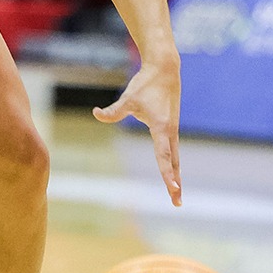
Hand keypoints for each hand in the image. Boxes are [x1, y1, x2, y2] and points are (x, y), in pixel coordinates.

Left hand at [93, 58, 182, 205]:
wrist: (165, 70)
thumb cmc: (146, 84)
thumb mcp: (128, 99)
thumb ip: (113, 111)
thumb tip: (96, 113)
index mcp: (161, 128)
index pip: (164, 156)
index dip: (167, 173)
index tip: (172, 187)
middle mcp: (170, 132)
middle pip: (174, 163)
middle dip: (175, 183)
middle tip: (177, 203)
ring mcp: (172, 130)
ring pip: (175, 159)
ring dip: (177, 177)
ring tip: (177, 195)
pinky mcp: (171, 128)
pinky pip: (173, 151)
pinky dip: (174, 165)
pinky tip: (174, 175)